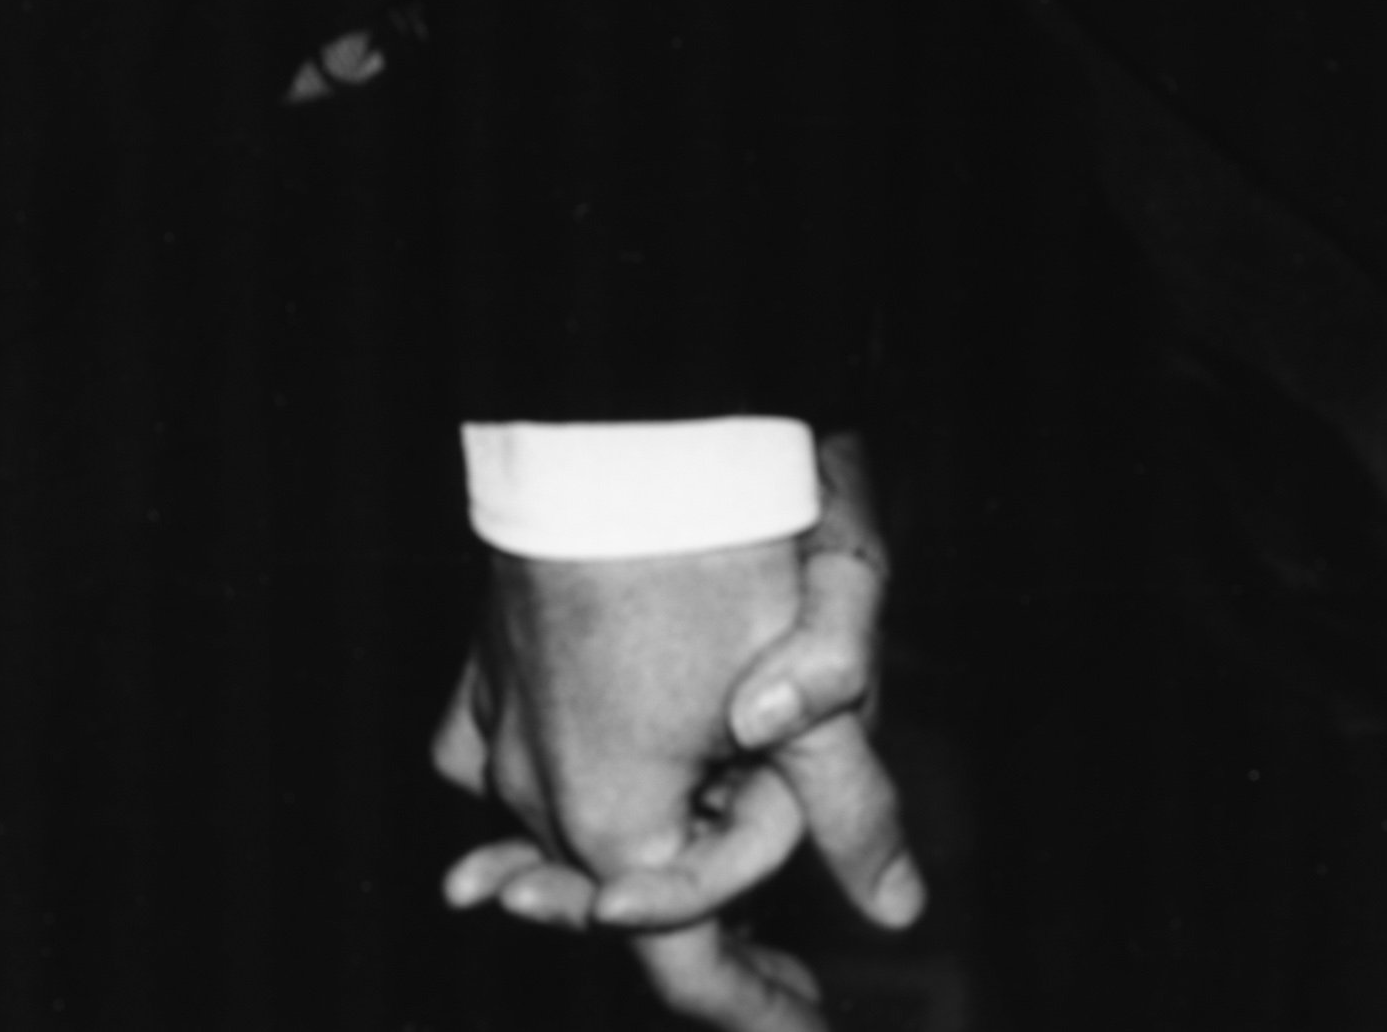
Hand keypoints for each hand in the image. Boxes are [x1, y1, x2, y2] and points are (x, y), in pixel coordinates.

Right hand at [433, 430, 924, 1023]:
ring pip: (556, 831)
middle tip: (784, 962)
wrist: (624, 416)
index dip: (756, 1008)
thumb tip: (902, 908)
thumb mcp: (815, 684)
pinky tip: (543, 788)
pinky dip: (522, 783)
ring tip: (664, 886)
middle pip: (629, 891)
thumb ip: (853, 808)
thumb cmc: (721, 545)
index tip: (809, 1018)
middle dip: (706, 912)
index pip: (687, 966)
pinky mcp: (484, 661)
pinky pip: (488, 754)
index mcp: (617, 826)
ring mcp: (498, 725)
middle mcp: (537, 794)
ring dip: (617, 854)